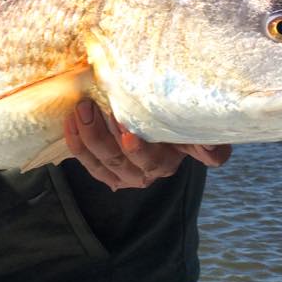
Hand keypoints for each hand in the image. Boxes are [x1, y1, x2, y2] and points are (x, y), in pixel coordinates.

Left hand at [63, 99, 231, 189]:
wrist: (162, 119)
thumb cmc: (178, 119)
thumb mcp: (196, 127)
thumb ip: (208, 141)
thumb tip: (212, 148)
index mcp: (168, 162)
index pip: (154, 161)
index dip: (140, 150)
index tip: (128, 133)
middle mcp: (145, 173)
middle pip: (120, 161)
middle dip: (102, 135)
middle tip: (90, 107)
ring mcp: (122, 174)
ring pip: (100, 162)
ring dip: (86, 136)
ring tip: (80, 110)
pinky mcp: (103, 169)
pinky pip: (86, 160)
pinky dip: (76, 142)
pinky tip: (70, 121)